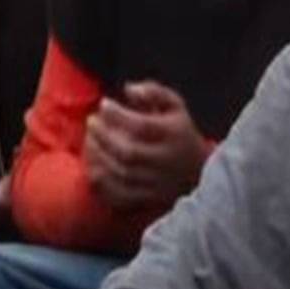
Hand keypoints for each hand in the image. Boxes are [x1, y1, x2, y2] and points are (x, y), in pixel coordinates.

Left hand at [84, 81, 207, 210]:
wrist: (199, 172)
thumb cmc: (180, 133)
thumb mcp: (175, 106)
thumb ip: (154, 92)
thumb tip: (129, 89)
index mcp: (175, 135)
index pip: (142, 126)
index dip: (118, 114)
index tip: (104, 103)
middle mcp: (166, 161)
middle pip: (129, 152)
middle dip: (104, 136)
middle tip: (91, 121)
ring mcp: (157, 182)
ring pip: (122, 173)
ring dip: (99, 155)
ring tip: (90, 139)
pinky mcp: (148, 198)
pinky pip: (120, 194)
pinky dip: (103, 180)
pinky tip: (94, 164)